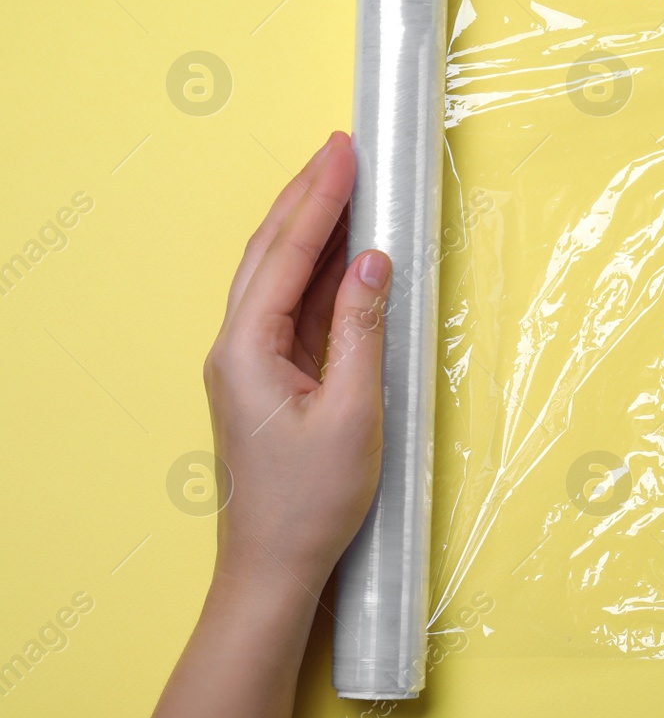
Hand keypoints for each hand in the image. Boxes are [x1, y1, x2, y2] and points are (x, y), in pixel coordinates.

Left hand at [203, 132, 391, 593]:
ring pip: (275, 274)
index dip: (320, 199)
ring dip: (309, 227)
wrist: (274, 568)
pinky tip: (341, 252)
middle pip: (269, 252)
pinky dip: (315, 269)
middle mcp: (234, 347)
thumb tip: (374, 263)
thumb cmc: (312, 502)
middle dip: (307, 196)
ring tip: (342, 182)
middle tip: (341, 148)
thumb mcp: (354, 412)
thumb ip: (363, 330)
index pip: (286, 254)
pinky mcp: (265, 378)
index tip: (347, 152)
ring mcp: (246, 362)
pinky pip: (289, 307)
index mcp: (245, 350)